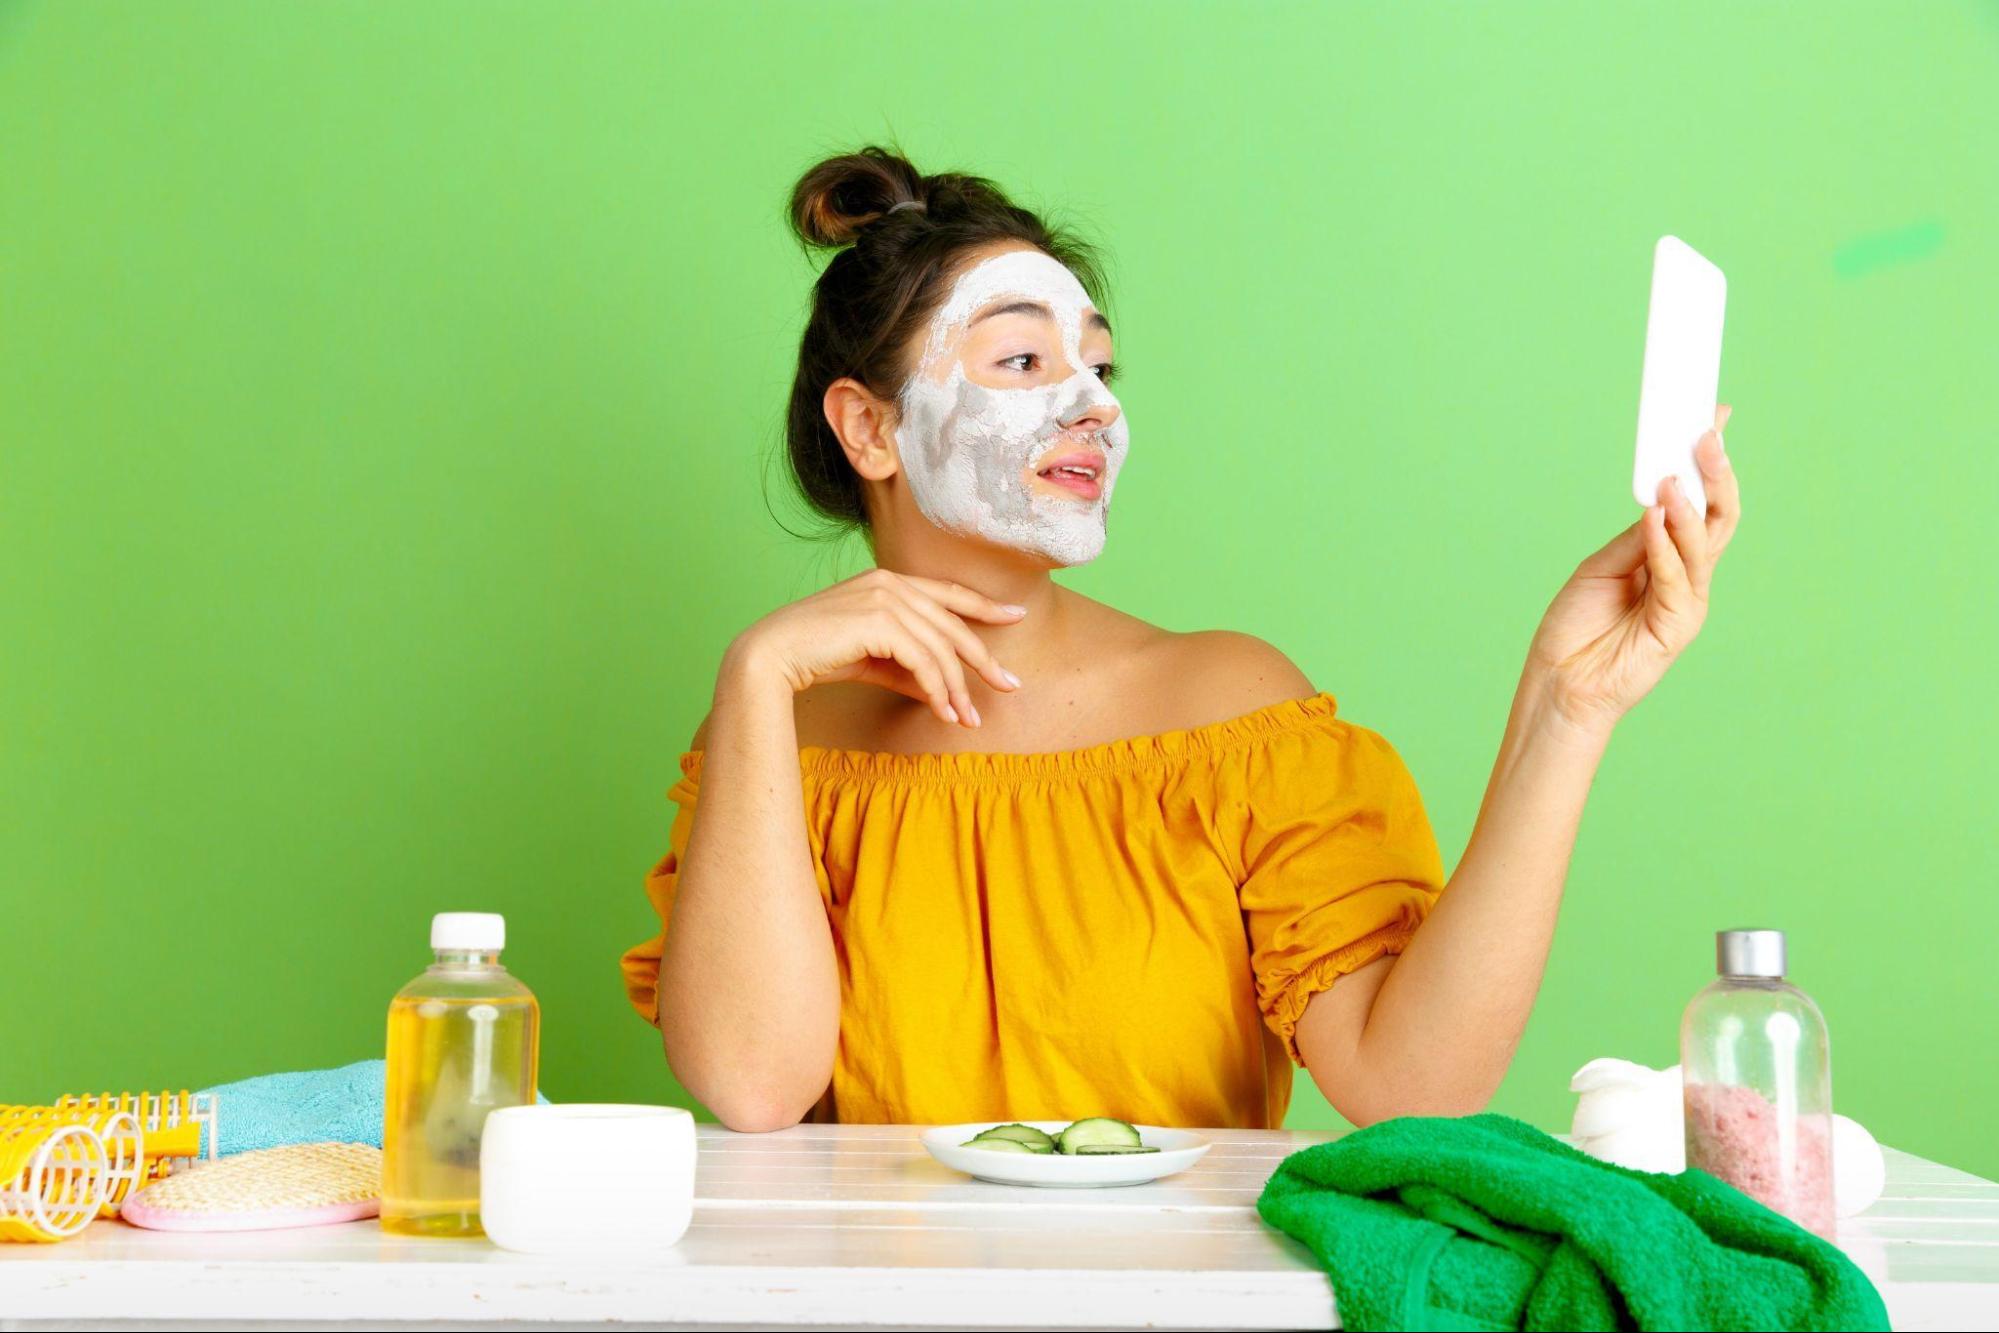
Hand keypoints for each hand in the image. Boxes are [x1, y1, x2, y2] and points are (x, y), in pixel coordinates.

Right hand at [724, 569, 1023, 727]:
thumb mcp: (873, 661)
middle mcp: (890, 582)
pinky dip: (938, 689)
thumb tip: (945, 693)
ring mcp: (884, 597)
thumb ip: (909, 668)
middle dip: (984, 659)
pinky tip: (944, 711)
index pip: (948, 592)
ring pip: (940, 646)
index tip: (1016, 616)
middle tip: (1011, 686)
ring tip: (967, 718)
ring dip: (958, 687)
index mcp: (889, 581)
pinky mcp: (878, 619)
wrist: (771, 656)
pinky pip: (923, 659)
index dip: (985, 606)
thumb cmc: (817, 656)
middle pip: (953, 623)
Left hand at [1526, 404, 1739, 736]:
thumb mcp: (1603, 566)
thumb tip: (1661, 494)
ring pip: (1703, 544)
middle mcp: (1689, 578)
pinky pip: (1676, 577)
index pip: (1702, 503)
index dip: (1711, 463)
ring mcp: (1687, 603)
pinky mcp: (1677, 627)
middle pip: (1718, 517)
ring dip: (1690, 505)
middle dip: (1715, 473)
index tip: (1712, 416)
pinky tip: (1653, 517)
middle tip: (1705, 433)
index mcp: (1672, 560)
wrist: (1561, 682)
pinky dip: (1665, 544)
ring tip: (1673, 474)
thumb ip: (1636, 536)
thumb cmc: (1578, 628)